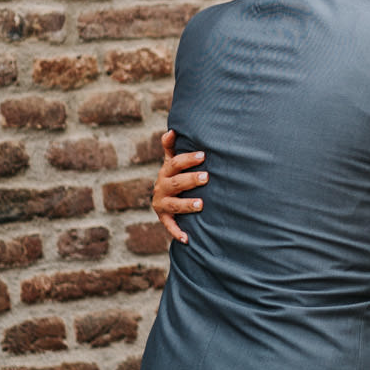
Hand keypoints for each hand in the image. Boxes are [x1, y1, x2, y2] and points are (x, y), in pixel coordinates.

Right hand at [152, 130, 207, 244]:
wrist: (165, 201)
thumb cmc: (175, 177)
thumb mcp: (172, 163)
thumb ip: (171, 148)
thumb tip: (172, 130)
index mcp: (166, 172)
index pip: (175, 163)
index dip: (188, 159)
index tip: (204, 155)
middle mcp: (162, 187)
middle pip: (176, 183)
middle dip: (191, 180)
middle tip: (207, 177)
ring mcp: (162, 204)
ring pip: (174, 205)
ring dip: (187, 204)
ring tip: (201, 204)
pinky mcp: (164, 218)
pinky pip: (170, 226)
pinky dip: (178, 232)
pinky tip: (187, 238)